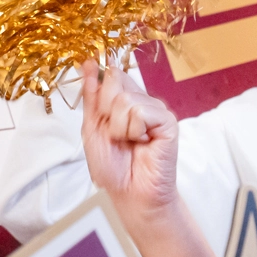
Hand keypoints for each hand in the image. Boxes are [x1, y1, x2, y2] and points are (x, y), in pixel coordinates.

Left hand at [80, 59, 180, 222]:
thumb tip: (88, 63)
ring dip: (119, 127)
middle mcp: (141, 100)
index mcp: (123, 99)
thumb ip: (91, 96)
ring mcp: (156, 110)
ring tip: (129, 142)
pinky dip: (134, 131)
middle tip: (115, 134)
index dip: (99, 89)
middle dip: (106, 110)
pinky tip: (143, 143)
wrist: (129, 193)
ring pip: (125, 99)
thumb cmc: (113, 166)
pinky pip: (141, 112)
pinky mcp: (168, 122)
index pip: (109, 73)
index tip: (101, 114)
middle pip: (115, 79)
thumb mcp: (92, 127)